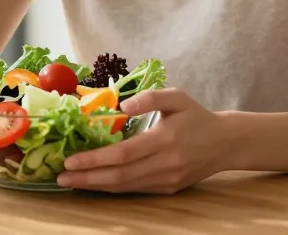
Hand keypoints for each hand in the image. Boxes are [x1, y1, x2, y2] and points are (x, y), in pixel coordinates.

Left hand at [57, 89, 228, 193]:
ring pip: (125, 187)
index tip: (70, 160)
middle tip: (61, 177)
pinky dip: (112, 188)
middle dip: (87, 178)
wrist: (226, 143)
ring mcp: (167, 180)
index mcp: (165, 139)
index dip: (95, 159)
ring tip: (72, 182)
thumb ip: (150, 98)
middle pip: (120, 177)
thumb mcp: (177, 97)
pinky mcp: (168, 189)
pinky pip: (135, 190)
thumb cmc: (197, 116)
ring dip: (96, 186)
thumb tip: (122, 105)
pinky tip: (96, 183)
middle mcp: (165, 164)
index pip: (123, 154)